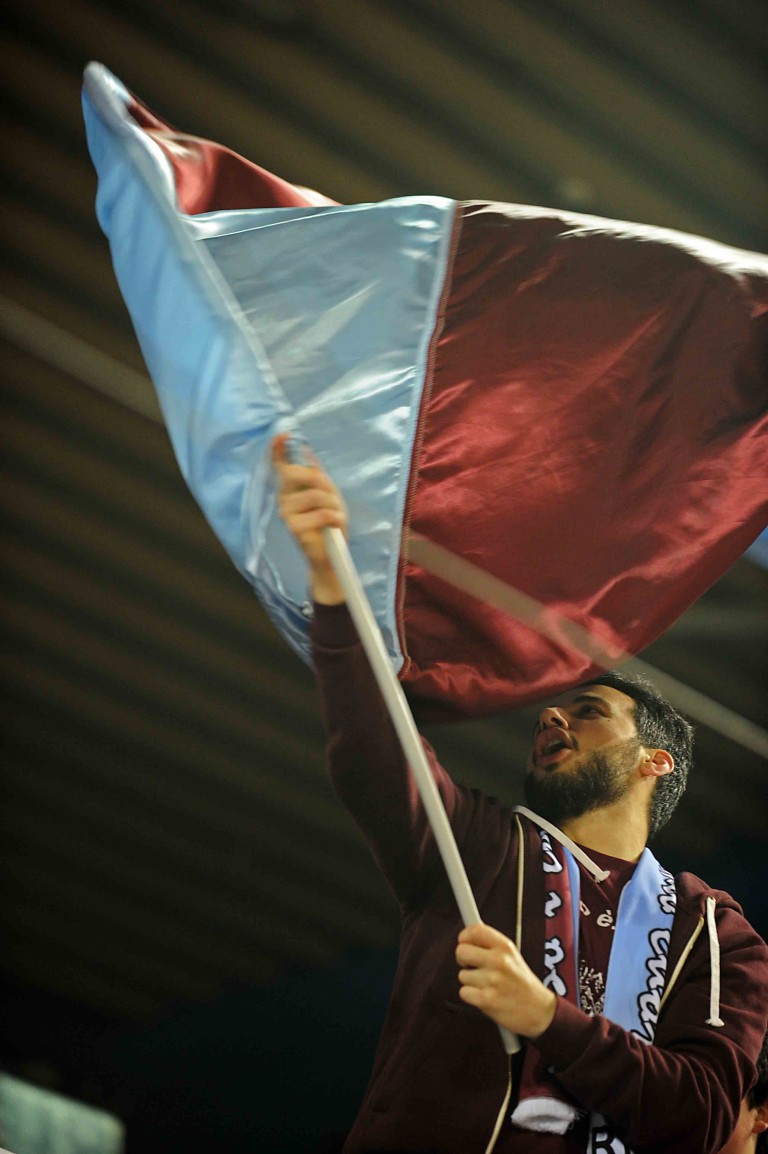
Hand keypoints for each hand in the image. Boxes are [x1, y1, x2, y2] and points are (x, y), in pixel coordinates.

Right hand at [272, 433, 347, 604]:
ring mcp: (286, 512)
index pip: (280, 466)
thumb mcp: (329, 496)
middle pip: (299, 474)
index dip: (279, 449)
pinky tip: (335, 525)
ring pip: (316, 494)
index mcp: (291, 489)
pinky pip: (321, 512)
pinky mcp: (293, 527)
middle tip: (333, 499)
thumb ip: (318, 477)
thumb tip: (308, 452)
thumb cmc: (329, 525)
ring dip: (334, 505)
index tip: (282, 435)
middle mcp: (284, 499)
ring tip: (336, 517)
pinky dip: (335, 518)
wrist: (331, 556)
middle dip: (322, 482)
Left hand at [456, 924, 556, 1038]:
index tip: (465, 943)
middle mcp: (499, 960)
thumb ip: (491, 946)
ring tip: (487, 985)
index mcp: (505, 946)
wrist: (539, 1011)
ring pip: (462, 975)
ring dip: (471, 982)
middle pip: (461, 951)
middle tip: (472, 966)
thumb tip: (466, 938)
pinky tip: (485, 996)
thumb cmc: (522, 982)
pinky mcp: (487, 1000)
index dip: (465, 936)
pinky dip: (471, 996)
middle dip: (462, 960)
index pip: (475, 931)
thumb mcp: (512, 956)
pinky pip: (464, 992)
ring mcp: (493, 980)